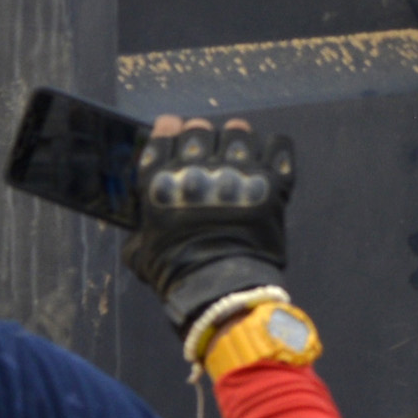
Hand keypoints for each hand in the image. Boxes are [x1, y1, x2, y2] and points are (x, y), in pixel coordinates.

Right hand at [121, 115, 296, 336]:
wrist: (221, 288)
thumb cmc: (176, 275)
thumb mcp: (141, 254)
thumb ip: (140, 233)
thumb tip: (141, 233)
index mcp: (162, 180)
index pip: (165, 134)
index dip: (170, 129)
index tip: (174, 130)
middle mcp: (199, 168)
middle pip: (200, 129)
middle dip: (201, 137)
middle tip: (207, 150)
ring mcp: (238, 172)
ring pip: (239, 132)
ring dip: (236, 139)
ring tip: (239, 152)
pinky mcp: (271, 182)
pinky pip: (277, 145)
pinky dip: (273, 148)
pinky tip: (267, 159)